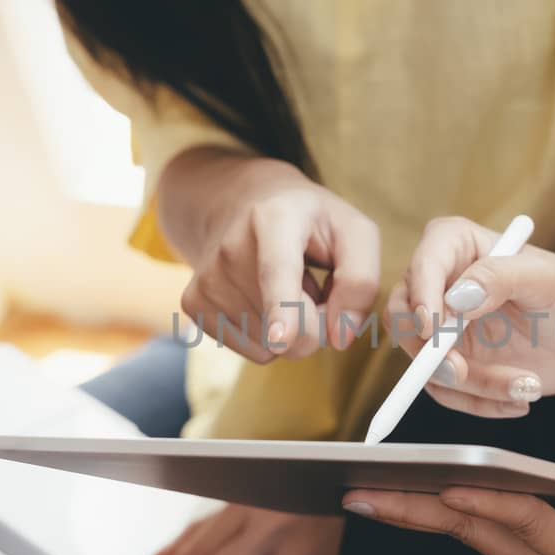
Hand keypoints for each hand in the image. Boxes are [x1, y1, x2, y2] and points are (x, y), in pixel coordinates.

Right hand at [178, 156, 380, 361]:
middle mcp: (231, 247)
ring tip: (283, 284)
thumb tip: (340, 338)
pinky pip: (254, 352)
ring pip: (272, 346)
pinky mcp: (194, 304)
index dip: (282, 307)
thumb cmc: (310, 222)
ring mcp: (207, 278)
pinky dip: (269, 335)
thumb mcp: (352, 231)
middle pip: (291, 328)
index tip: (281, 339)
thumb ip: (361, 281)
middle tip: (312, 284)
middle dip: (317, 322)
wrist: (240, 203)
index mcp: (275, 219)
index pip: (278, 271)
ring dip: (291, 325)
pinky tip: (262, 298)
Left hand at [341, 431, 554, 554]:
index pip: (527, 525)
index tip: (440, 484)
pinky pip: (489, 539)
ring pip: (475, 540)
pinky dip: (450, 517)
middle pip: (478, 537)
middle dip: (416, 514)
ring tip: (366, 491)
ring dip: (420, 516)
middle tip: (356, 494)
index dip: (486, 502)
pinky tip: (416, 494)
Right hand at [385, 217, 554, 417]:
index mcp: (459, 246)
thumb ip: (502, 276)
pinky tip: (517, 400)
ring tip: (525, 386)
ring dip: (469, 384)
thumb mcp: (547, 279)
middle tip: (462, 372)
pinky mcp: (450, 361)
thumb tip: (457, 297)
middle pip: (403, 315)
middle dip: (428, 351)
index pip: (424, 262)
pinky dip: (477, 402)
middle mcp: (440, 284)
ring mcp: (442, 326)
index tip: (433, 328)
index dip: (421, 294)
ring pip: (424, 361)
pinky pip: (444, 390)